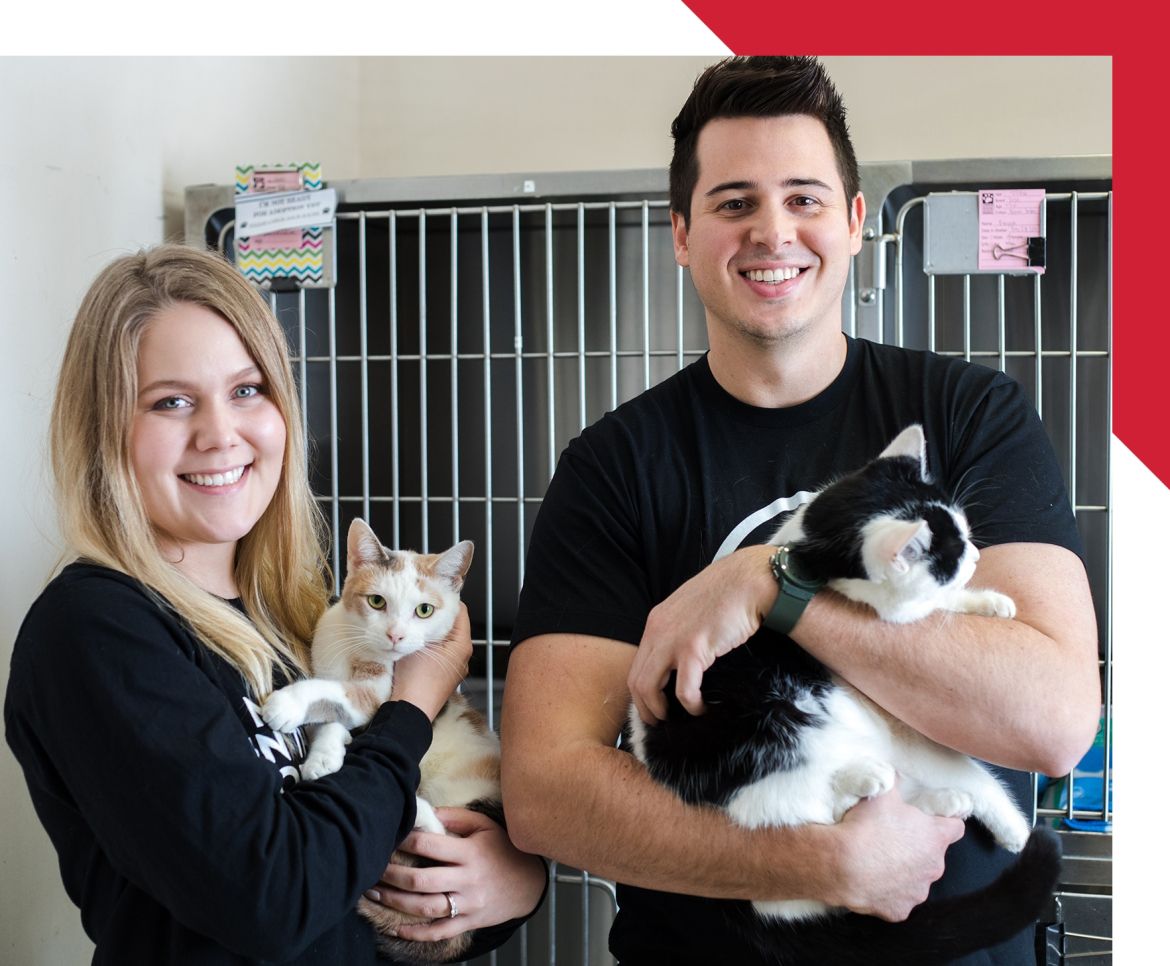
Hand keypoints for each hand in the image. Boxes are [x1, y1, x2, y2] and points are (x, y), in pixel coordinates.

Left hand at [364, 808, 546, 940]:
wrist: (528, 884)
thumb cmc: (503, 849)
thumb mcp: (485, 826)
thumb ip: (456, 817)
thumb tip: (426, 813)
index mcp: (470, 853)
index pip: (430, 846)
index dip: (405, 841)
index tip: (388, 836)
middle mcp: (468, 880)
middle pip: (421, 880)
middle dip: (392, 875)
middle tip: (372, 868)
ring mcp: (468, 904)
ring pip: (426, 907)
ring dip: (395, 901)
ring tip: (374, 892)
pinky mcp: (469, 922)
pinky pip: (439, 932)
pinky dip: (416, 933)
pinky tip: (395, 928)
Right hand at [391, 604, 472, 719]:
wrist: (408, 711)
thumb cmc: (414, 677)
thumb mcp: (415, 642)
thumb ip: (422, 623)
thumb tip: (420, 608)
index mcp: (462, 645)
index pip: (460, 611)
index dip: (445, 600)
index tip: (429, 594)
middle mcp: (463, 656)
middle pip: (453, 626)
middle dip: (436, 616)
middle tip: (418, 607)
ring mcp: (454, 669)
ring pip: (445, 641)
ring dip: (432, 632)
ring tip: (414, 623)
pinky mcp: (444, 678)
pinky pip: (440, 655)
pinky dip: (430, 647)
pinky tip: (414, 644)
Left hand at [628, 545, 774, 722]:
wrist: (748, 581)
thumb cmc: (727, 595)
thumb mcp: (691, 610)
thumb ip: (680, 630)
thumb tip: (680, 657)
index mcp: (656, 622)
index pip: (636, 664)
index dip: (641, 691)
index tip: (652, 705)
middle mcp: (657, 631)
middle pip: (636, 680)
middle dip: (645, 707)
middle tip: (659, 722)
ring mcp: (672, 640)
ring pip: (649, 688)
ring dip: (659, 710)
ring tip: (676, 719)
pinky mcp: (693, 649)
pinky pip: (684, 689)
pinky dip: (690, 705)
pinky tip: (701, 707)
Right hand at [827, 784, 964, 920]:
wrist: (842, 864)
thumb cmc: (866, 827)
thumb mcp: (882, 792)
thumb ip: (895, 782)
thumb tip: (896, 773)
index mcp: (935, 838)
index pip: (955, 827)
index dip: (944, 821)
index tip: (931, 818)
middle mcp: (934, 867)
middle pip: (933, 854)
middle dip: (918, 847)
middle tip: (893, 837)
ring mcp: (918, 892)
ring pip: (916, 878)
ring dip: (904, 870)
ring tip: (879, 859)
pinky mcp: (900, 910)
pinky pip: (897, 899)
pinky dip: (888, 891)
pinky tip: (872, 880)